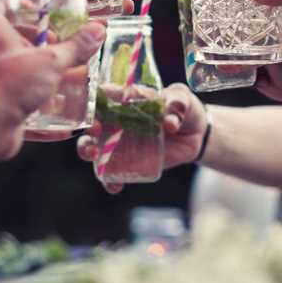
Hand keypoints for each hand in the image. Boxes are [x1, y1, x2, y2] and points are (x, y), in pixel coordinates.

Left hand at [0, 0, 106, 161]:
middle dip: (37, 40)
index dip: (15, 0)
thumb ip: (75, 47)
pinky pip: (19, 99)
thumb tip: (97, 31)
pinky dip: (40, 105)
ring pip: (15, 70)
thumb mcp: (50, 60)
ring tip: (67, 74)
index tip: (34, 3)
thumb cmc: (9, 81)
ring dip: (39, 72)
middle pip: (10, 38)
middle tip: (60, 41)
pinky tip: (63, 114)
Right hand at [77, 82, 206, 192]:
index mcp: (124, 99)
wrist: (194, 134)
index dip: (93, 98)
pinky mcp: (126, 162)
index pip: (101, 95)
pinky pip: (111, 174)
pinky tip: (114, 186)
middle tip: (95, 129)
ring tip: (94, 155)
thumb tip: (169, 122)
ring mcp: (117, 143)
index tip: (95, 104)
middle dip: (87, 126)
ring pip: (92, 147)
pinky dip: (109, 182)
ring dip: (87, 150)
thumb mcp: (183, 99)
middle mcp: (114, 120)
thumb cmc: (183, 108)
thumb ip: (177, 104)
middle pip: (90, 122)